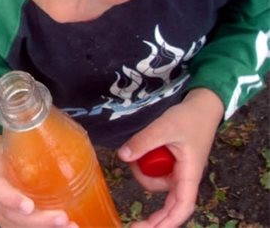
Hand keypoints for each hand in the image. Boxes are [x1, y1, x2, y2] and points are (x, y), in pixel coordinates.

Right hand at [0, 135, 74, 227]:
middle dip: (38, 220)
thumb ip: (28, 143)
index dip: (11, 199)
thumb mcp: (13, 142)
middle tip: (62, 218)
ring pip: (18, 226)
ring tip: (71, 225)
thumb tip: (61, 137)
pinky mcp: (7, 221)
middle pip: (11, 215)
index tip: (29, 206)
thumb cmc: (7, 150)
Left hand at [117, 88, 223, 227]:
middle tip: (131, 225)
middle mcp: (184, 178)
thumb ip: (144, 141)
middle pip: (168, 205)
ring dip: (141, 172)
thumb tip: (123, 156)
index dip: (167, 222)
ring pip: (154, 184)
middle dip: (152, 217)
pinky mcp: (169, 166)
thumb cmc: (188, 118)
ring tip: (138, 148)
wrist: (200, 107)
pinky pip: (152, 173)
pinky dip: (142, 166)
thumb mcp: (164, 127)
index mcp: (189, 174)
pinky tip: (138, 152)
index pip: (182, 207)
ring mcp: (176, 173)